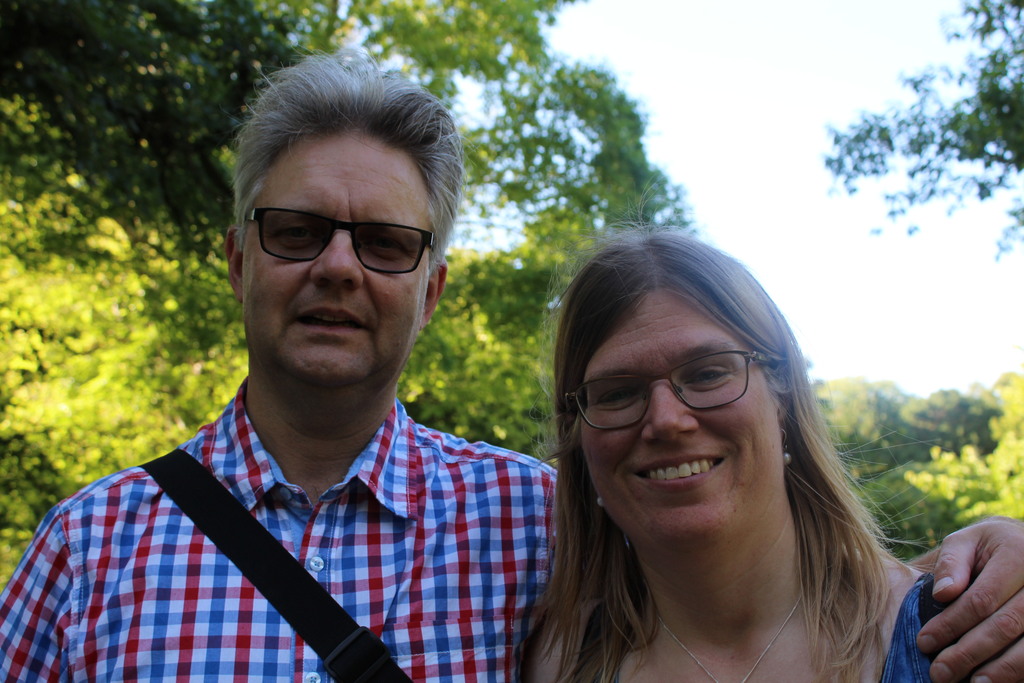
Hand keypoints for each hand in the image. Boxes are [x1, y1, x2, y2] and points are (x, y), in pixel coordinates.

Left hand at [916, 516, 1023, 682]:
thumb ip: (952, 562)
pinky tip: (996, 681)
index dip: (952, 623)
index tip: (924, 642)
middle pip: (1005, 626)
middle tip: (940, 672)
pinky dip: (1017, 671)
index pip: (982, 599)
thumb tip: (943, 594)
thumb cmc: (990, 546)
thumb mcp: (967, 541)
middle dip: (969, 652)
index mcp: (1018, 556)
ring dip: (1000, 670)